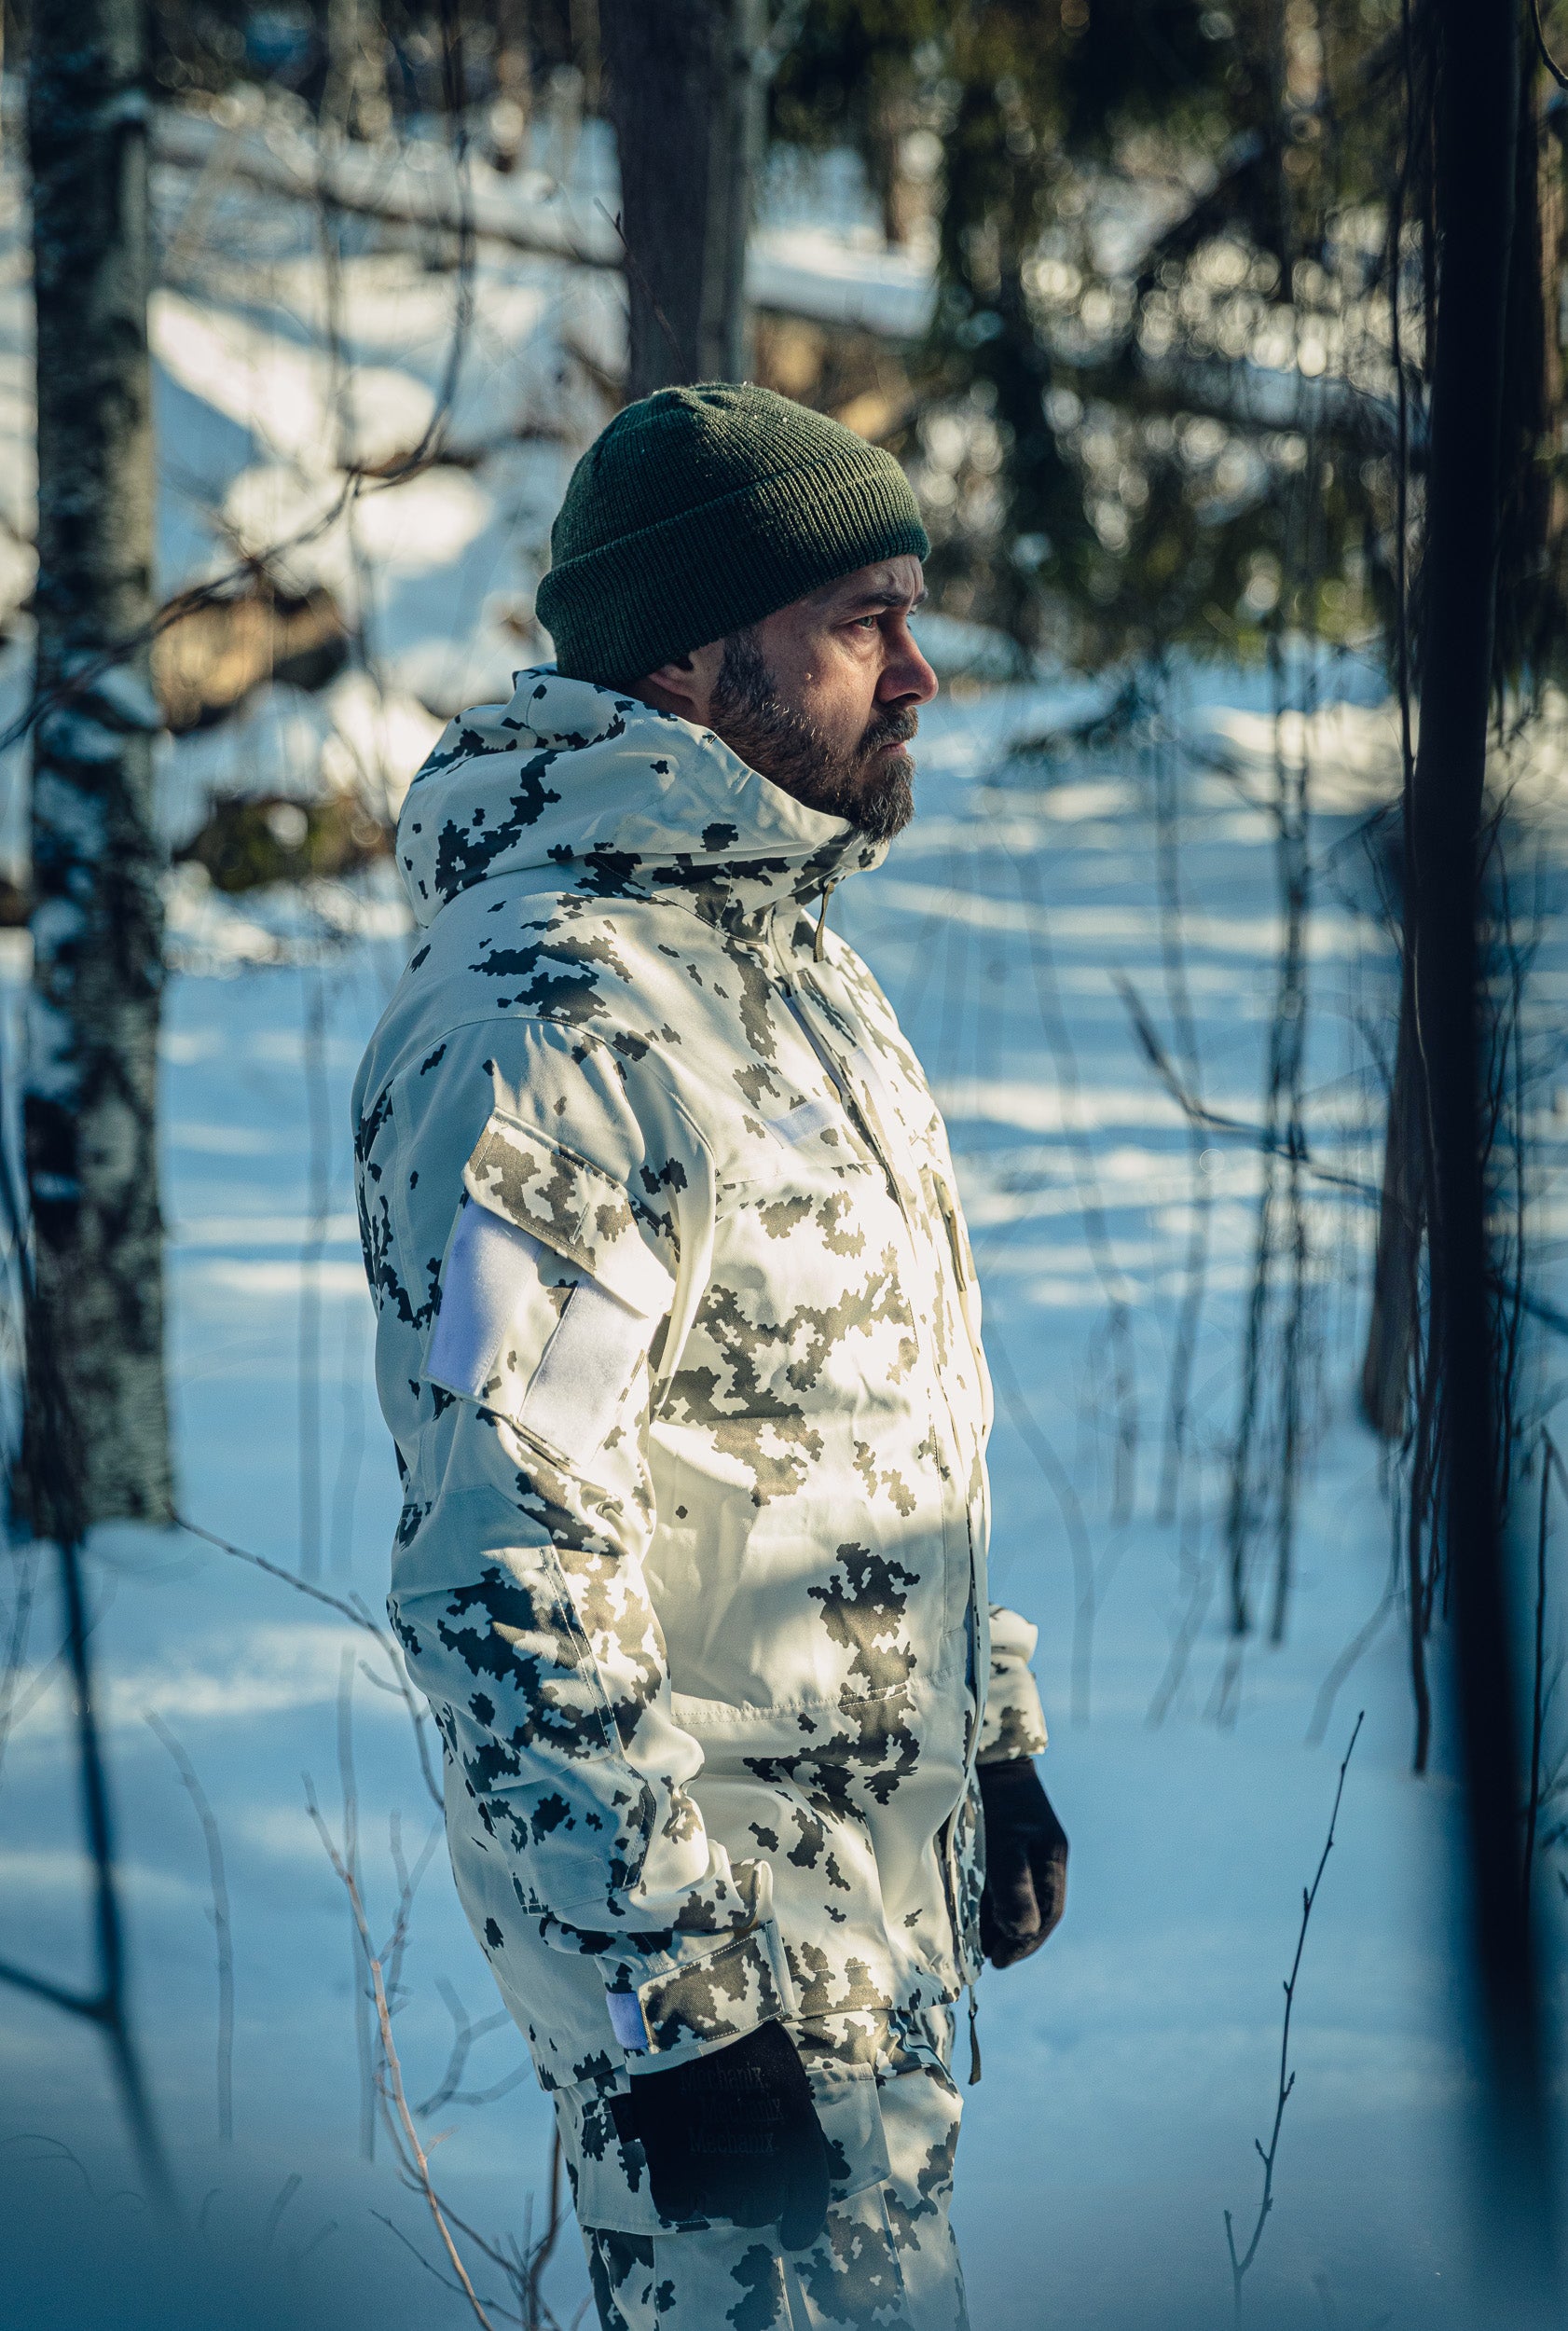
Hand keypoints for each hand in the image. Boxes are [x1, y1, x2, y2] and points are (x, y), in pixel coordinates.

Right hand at [624, 2020, 830, 2246]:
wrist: (693, 2032)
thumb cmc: (748, 2051)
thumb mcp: (792, 2093)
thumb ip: (808, 2140)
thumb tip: (839, 2173)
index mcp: (799, 2155)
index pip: (807, 2211)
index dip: (801, 2227)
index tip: (793, 2234)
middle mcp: (765, 2182)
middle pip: (761, 2211)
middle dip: (753, 2190)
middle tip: (735, 2150)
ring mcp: (718, 2190)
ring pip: (722, 2209)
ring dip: (716, 2188)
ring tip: (705, 2140)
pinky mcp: (676, 2190)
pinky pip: (682, 2205)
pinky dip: (680, 2188)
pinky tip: (680, 2151)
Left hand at [978, 1757, 1068, 1967]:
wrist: (981, 1750)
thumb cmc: (995, 1799)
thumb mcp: (1005, 1846)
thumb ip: (1013, 1889)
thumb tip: (1022, 1935)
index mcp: (1052, 1858)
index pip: (1047, 1914)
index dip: (1025, 1943)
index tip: (999, 1961)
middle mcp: (1042, 1855)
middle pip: (1033, 1908)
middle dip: (1012, 1937)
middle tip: (985, 1959)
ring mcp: (1024, 1845)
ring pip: (1016, 1895)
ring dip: (999, 1921)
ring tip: (975, 1941)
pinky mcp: (1002, 1836)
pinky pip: (1001, 1879)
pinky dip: (989, 1899)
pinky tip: (970, 1909)